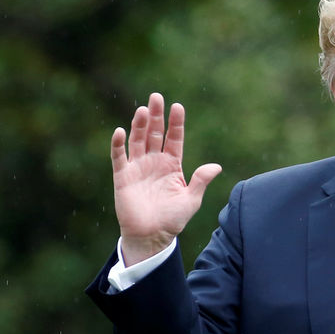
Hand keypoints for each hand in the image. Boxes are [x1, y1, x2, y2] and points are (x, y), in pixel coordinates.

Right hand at [111, 93, 221, 265]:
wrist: (152, 236)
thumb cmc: (173, 219)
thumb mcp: (191, 200)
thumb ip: (201, 181)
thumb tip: (216, 166)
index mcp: (172, 165)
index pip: (174, 139)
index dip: (176, 123)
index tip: (178, 106)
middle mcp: (155, 162)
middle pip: (155, 134)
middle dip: (156, 116)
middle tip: (156, 97)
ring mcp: (138, 168)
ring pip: (138, 140)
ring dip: (139, 125)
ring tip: (143, 110)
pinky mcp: (122, 177)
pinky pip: (119, 157)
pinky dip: (118, 144)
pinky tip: (121, 131)